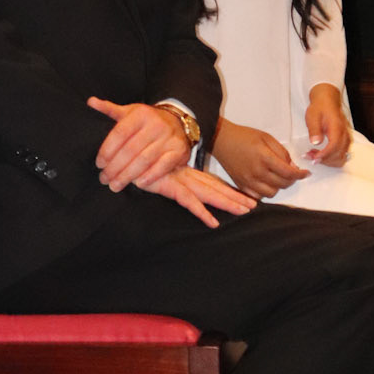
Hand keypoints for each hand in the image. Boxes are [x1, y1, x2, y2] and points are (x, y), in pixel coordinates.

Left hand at [89, 97, 188, 190]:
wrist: (178, 122)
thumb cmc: (148, 120)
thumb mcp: (130, 111)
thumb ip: (110, 109)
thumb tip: (91, 101)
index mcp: (140, 114)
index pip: (119, 133)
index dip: (107, 150)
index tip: (99, 164)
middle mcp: (155, 124)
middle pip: (130, 150)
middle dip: (114, 167)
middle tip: (104, 179)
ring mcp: (168, 138)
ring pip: (144, 160)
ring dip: (128, 176)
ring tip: (116, 185)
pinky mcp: (178, 150)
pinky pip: (162, 166)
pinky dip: (150, 176)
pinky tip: (138, 184)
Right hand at [139, 164, 254, 228]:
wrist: (120, 151)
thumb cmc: (134, 159)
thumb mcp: (152, 169)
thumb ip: (161, 174)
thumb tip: (163, 181)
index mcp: (182, 171)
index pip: (208, 181)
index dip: (225, 189)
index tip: (241, 196)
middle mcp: (184, 174)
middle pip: (214, 187)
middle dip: (233, 196)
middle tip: (253, 206)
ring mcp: (178, 180)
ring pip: (208, 193)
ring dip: (227, 202)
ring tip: (244, 211)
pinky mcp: (168, 186)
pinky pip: (188, 201)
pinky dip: (202, 212)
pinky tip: (213, 222)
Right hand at [212, 118, 307, 199]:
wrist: (222, 140)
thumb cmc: (244, 136)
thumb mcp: (267, 137)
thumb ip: (282, 152)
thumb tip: (292, 166)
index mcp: (264, 158)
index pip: (288, 172)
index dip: (300, 174)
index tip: (305, 173)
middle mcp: (256, 172)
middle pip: (282, 184)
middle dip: (292, 179)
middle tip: (293, 173)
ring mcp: (248, 181)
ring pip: (272, 193)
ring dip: (279, 186)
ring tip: (279, 177)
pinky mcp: (241, 186)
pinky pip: (259, 197)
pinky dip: (265, 192)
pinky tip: (266, 183)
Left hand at [305, 85, 351, 166]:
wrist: (327, 100)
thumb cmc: (320, 107)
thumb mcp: (313, 116)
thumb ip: (314, 130)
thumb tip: (316, 142)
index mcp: (337, 127)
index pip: (334, 146)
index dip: (324, 155)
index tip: (314, 159)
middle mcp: (344, 134)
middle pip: (338, 154)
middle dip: (324, 159)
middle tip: (309, 157)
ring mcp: (346, 138)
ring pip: (341, 157)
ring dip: (328, 161)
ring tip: (314, 156)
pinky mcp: (344, 141)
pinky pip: (341, 155)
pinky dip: (331, 159)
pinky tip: (321, 155)